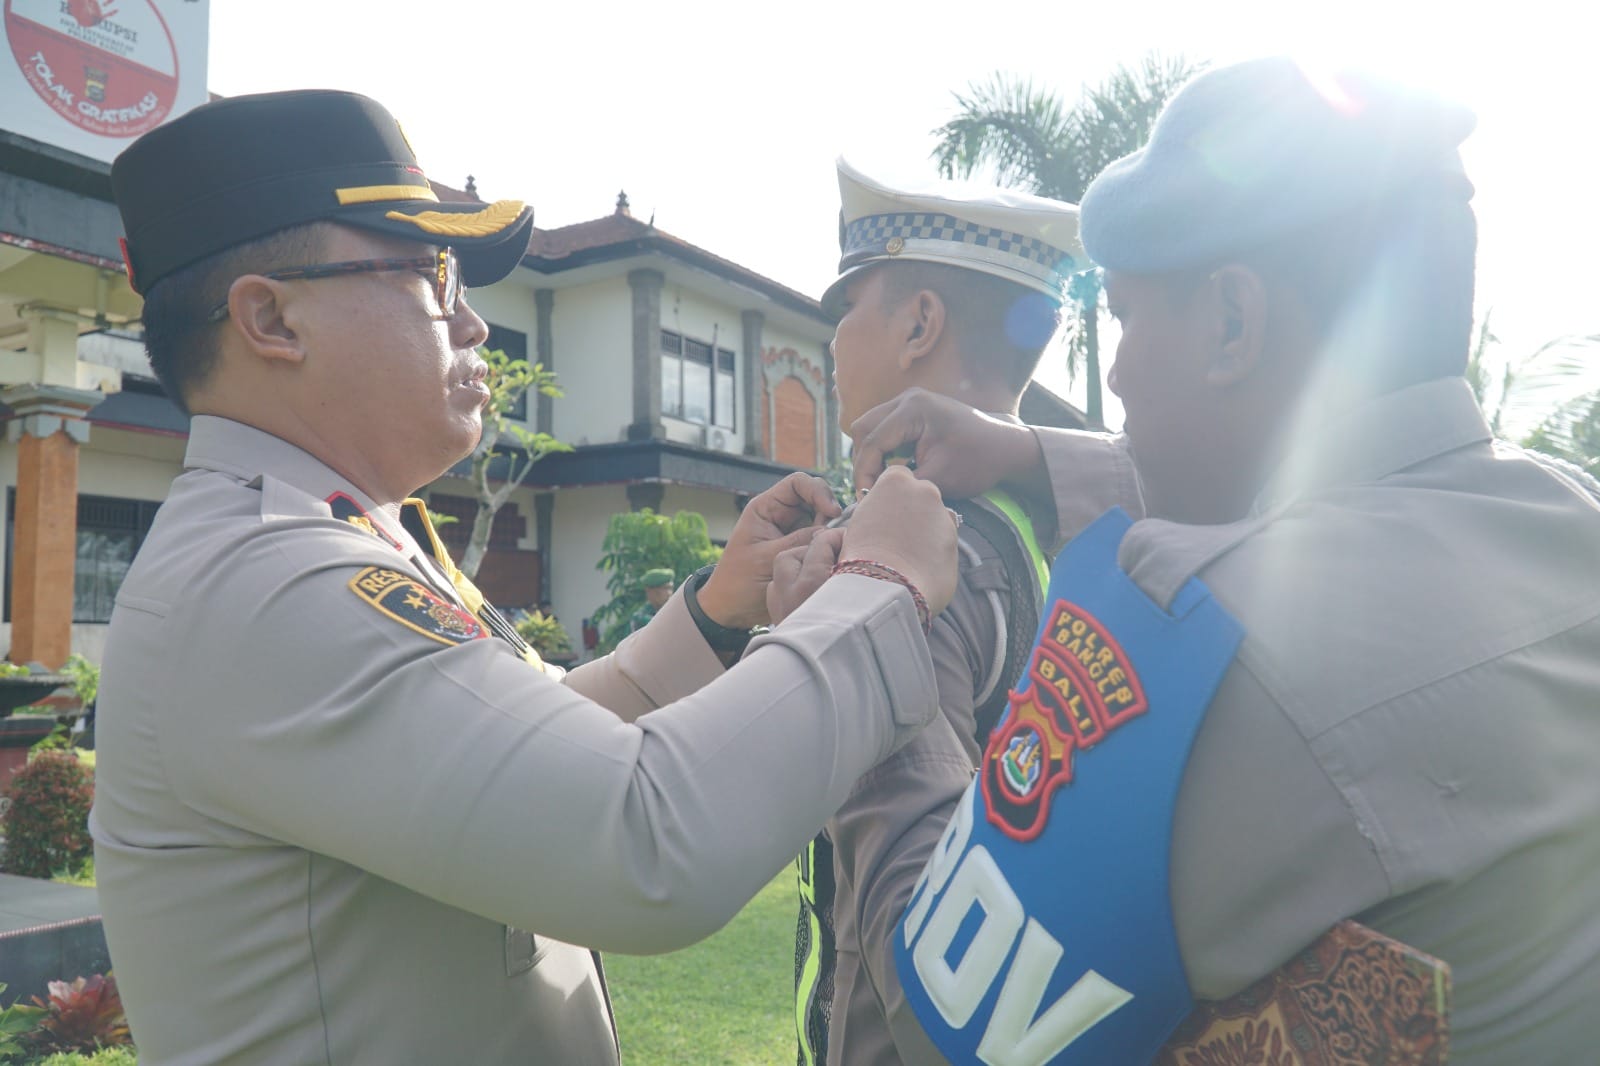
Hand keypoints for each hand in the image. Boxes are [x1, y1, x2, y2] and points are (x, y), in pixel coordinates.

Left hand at [699, 472, 841, 628]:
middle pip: (815, 499)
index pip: (798, 483)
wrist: (732, 608)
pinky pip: (821, 541)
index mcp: (766, 508)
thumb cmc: (739, 582)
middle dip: (829, 513)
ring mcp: (792, 532)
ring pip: (822, 520)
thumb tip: (830, 530)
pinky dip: (829, 546)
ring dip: (831, 531)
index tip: (832, 511)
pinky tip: (832, 557)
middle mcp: (781, 516)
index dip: (818, 491)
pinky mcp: (800, 549)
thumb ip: (799, 542)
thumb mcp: (767, 559)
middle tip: (835, 535)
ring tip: (834, 549)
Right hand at [841, 465, 958, 616]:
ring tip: (906, 558)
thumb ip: (878, 509)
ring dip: (925, 534)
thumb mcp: (860, 521)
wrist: (885, 587)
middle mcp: (925, 491)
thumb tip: (884, 515)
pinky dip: (934, 554)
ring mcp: (944, 516)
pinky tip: (918, 569)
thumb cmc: (863, 555)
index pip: (898, 477)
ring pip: (935, 520)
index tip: (885, 513)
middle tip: (895, 537)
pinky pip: (943, 544)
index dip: (891, 496)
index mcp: (897, 480)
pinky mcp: (956, 542)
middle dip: (913, 512)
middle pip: (921, 496)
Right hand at [850, 387, 1044, 499]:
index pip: (872, 441)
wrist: (1006, 448)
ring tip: (879, 483)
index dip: (864, 473)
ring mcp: (909, 402)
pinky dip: (881, 450)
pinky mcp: (913, 412)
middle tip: (869, 491)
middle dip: (863, 462)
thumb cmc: (977, 462)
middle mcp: (907, 398)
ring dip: (870, 455)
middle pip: (863, 429)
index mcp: (913, 409)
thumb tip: (871, 495)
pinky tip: (891, 472)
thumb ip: (901, 484)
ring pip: (870, 428)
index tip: (865, 499)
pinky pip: (884, 429)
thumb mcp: (937, 479)